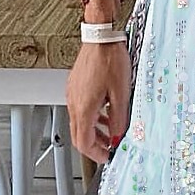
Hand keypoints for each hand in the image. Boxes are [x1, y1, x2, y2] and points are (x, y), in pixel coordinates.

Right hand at [66, 41, 130, 164]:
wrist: (101, 38)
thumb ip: (119, 119)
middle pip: (78, 135)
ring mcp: (73, 94)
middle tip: (109, 148)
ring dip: (94, 131)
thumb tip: (118, 135)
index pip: (84, 143)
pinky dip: (92, 117)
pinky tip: (105, 113)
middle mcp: (74, 103)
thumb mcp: (121, 93)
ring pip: (79, 122)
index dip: (96, 154)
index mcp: (83, 108)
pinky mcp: (75, 86)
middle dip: (95, 145)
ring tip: (110, 132)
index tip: (108, 156)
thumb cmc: (110, 60)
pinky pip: (80, 109)